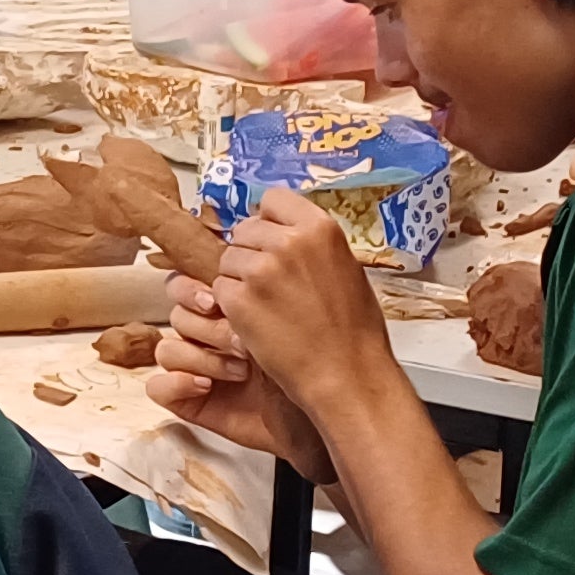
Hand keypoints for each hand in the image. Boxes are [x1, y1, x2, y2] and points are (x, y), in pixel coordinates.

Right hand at [146, 275, 332, 482]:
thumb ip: (260, 281)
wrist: (327, 410)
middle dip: (205, 324)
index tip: (217, 298)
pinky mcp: (187, 398)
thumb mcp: (291, 311)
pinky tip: (207, 385)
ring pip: (167, 348)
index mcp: (227, 306)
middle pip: (175, 313)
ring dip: (204, 357)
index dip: (194, 289)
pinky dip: (178, 382)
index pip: (186, 284)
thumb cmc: (315, 360)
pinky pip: (158, 386)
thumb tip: (233, 259)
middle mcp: (208, 334)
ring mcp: (196, 366)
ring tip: (242, 370)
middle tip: (238, 338)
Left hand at [211, 189, 402, 417]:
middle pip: (245, 230)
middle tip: (269, 283)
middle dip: (251, 252)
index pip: (273, 199)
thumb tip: (285, 232)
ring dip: (239, 279)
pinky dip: (231, 305)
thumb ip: (313, 246)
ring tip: (266, 306)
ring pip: (228, 259)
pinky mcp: (238, 299)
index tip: (273, 240)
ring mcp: (260, 270)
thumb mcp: (346, 269)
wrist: (347, 375)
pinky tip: (256, 322)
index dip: (270, 221)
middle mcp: (288, 242)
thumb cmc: (355, 331)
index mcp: (320, 229)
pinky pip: (220, 288)